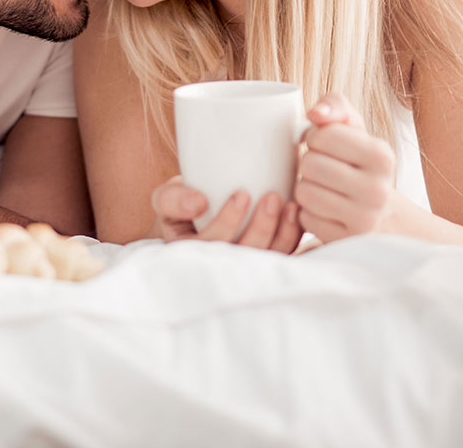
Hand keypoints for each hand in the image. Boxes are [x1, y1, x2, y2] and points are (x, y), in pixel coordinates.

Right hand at [147, 175, 302, 252]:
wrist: (196, 212)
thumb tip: (199, 203)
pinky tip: (296, 215)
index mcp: (191, 254)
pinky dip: (293, 237)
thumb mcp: (166, 199)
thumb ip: (173, 198)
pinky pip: (283, 257)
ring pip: (268, 259)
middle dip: (261, 227)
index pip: (211, 244)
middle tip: (271, 196)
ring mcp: (244, 267)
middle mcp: (219, 267)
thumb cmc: (182, 205)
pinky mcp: (265, 263)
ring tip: (289, 205)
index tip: (241, 194)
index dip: (227, 223)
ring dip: (283, 233)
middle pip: (244, 255)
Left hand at [294, 93, 395, 241]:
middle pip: (310, 164)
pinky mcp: (346, 240)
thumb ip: (335, 106)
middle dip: (308, 163)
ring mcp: (364, 219)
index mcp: (382, 156)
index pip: (324, 135)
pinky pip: (305, 219)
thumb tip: (314, 113)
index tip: (323, 145)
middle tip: (322, 168)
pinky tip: (324, 210)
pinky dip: (307, 212)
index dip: (314, 137)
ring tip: (323, 187)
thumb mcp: (354, 128)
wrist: (383, 215)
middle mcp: (378, 189)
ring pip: (304, 192)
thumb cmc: (358, 162)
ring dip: (305, 188)